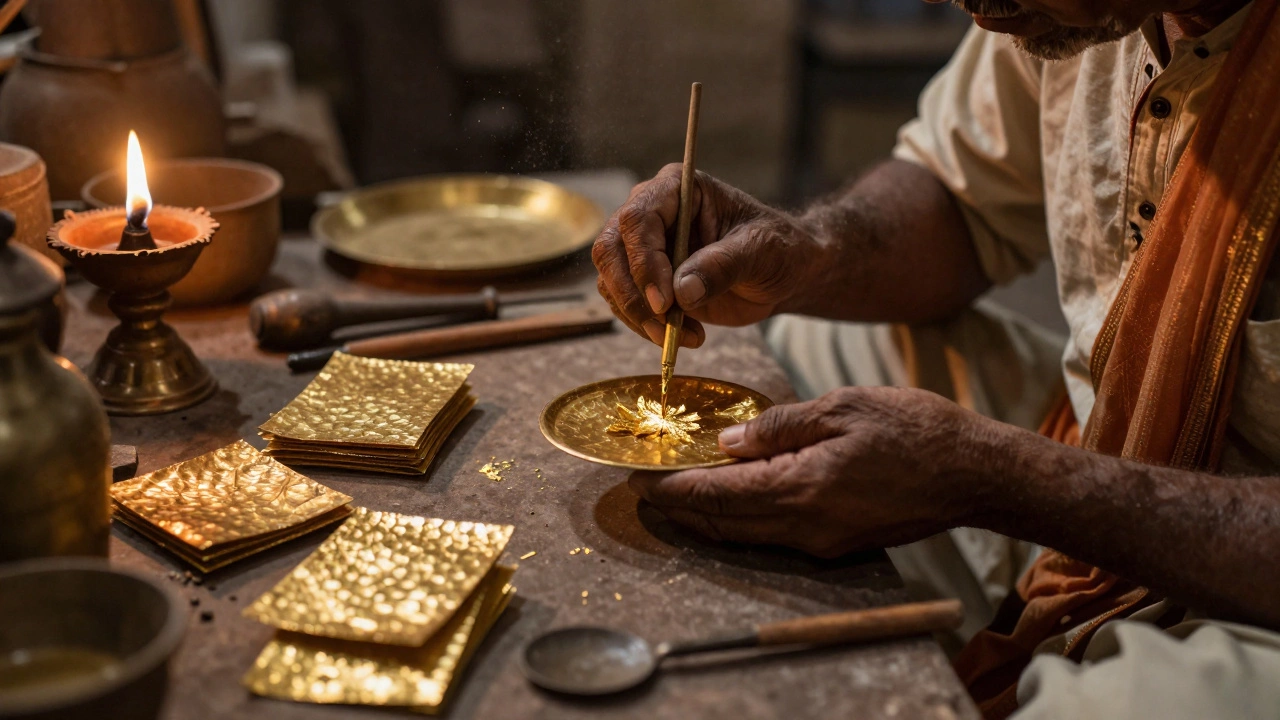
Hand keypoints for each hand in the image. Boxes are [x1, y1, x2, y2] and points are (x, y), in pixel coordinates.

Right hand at [592, 164, 830, 346]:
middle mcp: (651, 213)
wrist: (782, 273)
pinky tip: (685, 335)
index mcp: (677, 188)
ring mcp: (643, 248)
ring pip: (610, 281)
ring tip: (683, 335)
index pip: (638, 219)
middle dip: (631, 294)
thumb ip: (723, 265)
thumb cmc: (777, 249)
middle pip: (610, 249)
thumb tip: (682, 291)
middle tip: (663, 324)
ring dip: (638, 317)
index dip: (644, 261)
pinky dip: (645, 327)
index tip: (664, 301)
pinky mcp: (645, 281)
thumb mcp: (760, 251)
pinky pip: (624, 304)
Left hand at [629, 386, 994, 557]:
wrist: (975, 474)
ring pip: (746, 534)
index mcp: (801, 488)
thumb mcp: (843, 407)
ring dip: (709, 516)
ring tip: (678, 492)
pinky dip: (743, 518)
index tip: (638, 478)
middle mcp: (805, 526)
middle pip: (723, 523)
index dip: (672, 488)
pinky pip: (774, 535)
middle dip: (680, 507)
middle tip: (646, 488)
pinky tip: (734, 497)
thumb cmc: (916, 430)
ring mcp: (822, 541)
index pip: (716, 495)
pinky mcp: (838, 543)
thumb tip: (728, 442)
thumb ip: (780, 426)